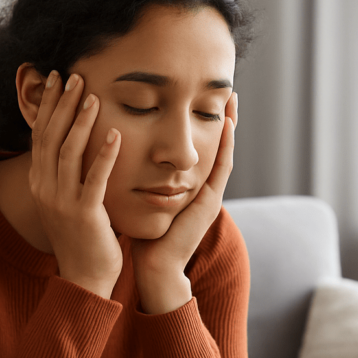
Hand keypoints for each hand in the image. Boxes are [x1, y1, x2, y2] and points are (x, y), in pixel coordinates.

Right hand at [29, 71, 123, 299]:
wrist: (84, 279)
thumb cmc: (82, 238)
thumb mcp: (66, 202)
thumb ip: (66, 175)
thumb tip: (72, 146)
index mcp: (39, 183)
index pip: (40, 135)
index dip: (48, 105)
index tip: (57, 79)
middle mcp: (44, 189)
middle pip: (50, 136)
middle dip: (62, 104)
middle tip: (74, 75)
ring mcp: (62, 202)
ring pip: (68, 151)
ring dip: (81, 121)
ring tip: (93, 96)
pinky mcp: (84, 214)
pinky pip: (94, 178)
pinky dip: (104, 154)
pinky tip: (114, 134)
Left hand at [131, 93, 237, 313]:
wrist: (155, 266)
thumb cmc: (144, 236)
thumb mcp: (144, 199)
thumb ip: (142, 180)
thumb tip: (123, 157)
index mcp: (188, 187)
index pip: (198, 149)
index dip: (202, 124)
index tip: (202, 98)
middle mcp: (203, 188)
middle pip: (217, 147)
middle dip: (223, 119)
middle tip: (228, 91)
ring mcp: (210, 195)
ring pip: (224, 153)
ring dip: (230, 126)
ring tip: (233, 100)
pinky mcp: (209, 203)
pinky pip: (222, 169)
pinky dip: (226, 147)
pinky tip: (228, 126)